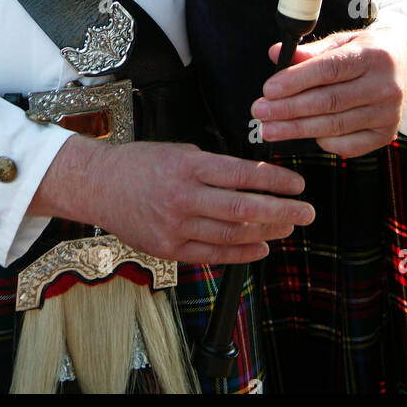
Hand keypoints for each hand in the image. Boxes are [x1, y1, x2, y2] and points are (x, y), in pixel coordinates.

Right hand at [28, 137, 314, 264]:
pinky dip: (242, 253)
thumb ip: (213, 167)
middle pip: (244, 209)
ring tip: (288, 227)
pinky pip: (213, 254)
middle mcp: (183, 198)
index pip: (242, 175)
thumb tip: (253, 178)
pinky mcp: (169, 250)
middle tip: (307, 211)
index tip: (298, 183)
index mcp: (188, 167)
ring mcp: (176, 227)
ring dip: (267, 233)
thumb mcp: (179, 152)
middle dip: (282, 211)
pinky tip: (261, 248)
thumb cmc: (141, 163)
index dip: (275, 180)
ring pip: (233, 235)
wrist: (99, 186)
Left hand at [250, 27, 406, 156]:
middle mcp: (384, 86)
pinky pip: (349, 145)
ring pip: (335, 126)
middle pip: (328, 102)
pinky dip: (323, 142)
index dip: (296, 81)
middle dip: (289, 109)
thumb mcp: (342, 41)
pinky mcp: (387, 134)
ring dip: (297, 129)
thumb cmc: (366, 51)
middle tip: (260, 113)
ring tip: (269, 129)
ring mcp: (388, 113)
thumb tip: (274, 55)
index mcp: (372, 56)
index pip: (329, 70)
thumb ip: (309, 51)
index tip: (268, 89)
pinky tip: (304, 134)